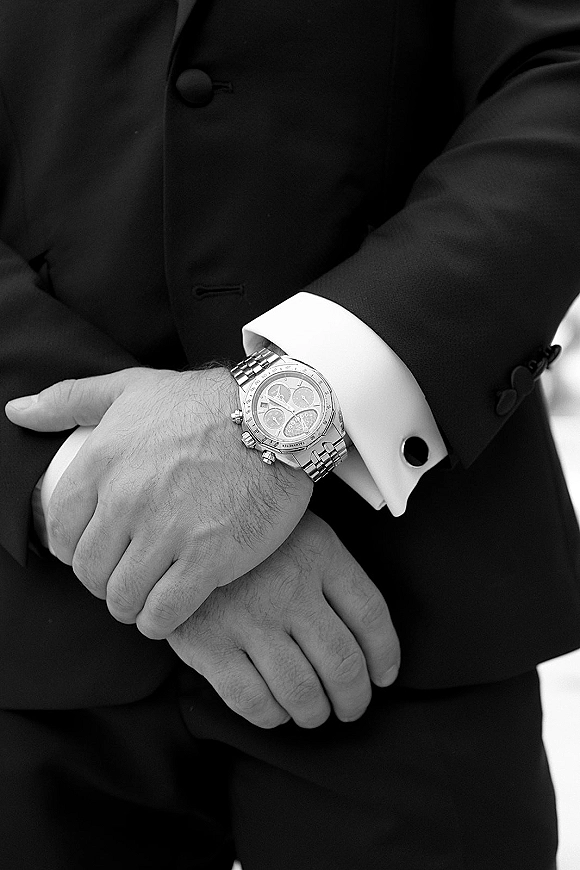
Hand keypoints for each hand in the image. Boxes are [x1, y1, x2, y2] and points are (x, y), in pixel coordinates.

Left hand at [5, 367, 311, 637]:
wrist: (278, 417)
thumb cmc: (206, 402)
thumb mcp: (133, 386)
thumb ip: (69, 399)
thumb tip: (17, 411)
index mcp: (103, 461)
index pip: (62, 533)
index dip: (76, 549)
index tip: (97, 551)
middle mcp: (128, 499)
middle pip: (90, 572)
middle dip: (103, 581)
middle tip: (125, 576)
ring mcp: (168, 532)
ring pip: (122, 598)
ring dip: (130, 604)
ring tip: (147, 595)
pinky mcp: (208, 558)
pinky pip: (164, 613)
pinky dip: (160, 621)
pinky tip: (169, 610)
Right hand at [169, 511, 399, 727]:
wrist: (175, 527)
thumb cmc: (246, 536)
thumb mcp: (298, 530)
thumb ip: (332, 573)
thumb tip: (369, 642)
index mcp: (319, 553)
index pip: (370, 615)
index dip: (385, 656)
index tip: (383, 677)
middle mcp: (289, 587)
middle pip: (342, 663)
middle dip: (354, 698)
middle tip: (351, 706)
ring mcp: (248, 617)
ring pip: (302, 690)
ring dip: (314, 712)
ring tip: (313, 712)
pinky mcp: (208, 643)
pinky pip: (252, 700)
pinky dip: (271, 715)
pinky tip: (274, 709)